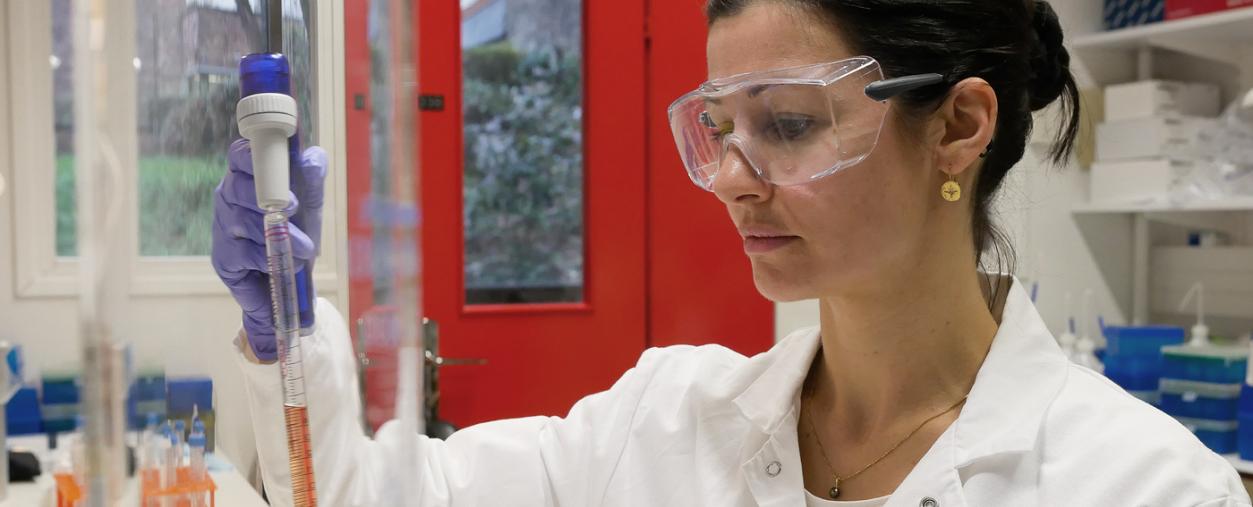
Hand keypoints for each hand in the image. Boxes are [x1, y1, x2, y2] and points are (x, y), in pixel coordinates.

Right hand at [212, 139, 326, 360]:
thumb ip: (312, 179)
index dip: (253, 157)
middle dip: (269, 197)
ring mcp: (223, 225)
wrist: (291, 278)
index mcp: (248, 175)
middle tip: (293, 207)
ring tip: (304, 247)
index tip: (273, 163)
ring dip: (279, 235)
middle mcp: (229, 196)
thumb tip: (314, 157)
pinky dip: (268, 258)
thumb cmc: (297, 231)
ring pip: (243, 221)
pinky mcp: (223, 256)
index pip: (240, 155)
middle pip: (238, 187)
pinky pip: (244, 253)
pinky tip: (280, 262)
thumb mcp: (310, 204)